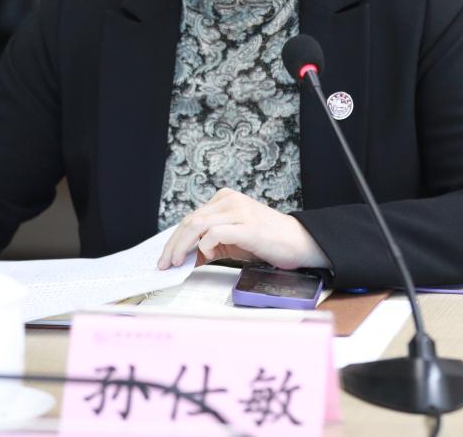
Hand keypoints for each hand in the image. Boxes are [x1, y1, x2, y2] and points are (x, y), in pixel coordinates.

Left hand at [157, 188, 330, 271]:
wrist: (298, 242)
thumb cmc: (265, 240)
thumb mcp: (232, 238)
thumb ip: (210, 241)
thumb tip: (184, 257)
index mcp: (224, 198)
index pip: (190, 218)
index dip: (175, 239)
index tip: (166, 257)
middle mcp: (229, 200)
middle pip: (190, 221)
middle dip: (172, 245)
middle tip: (164, 264)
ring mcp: (238, 211)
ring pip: (197, 226)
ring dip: (182, 247)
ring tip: (177, 263)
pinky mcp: (246, 226)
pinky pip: (215, 234)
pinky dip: (205, 247)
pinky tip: (208, 256)